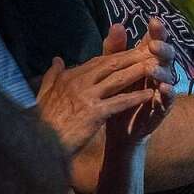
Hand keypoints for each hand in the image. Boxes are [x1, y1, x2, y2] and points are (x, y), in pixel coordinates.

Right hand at [37, 19, 174, 152]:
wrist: (36, 145)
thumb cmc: (42, 121)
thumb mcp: (46, 92)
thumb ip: (53, 74)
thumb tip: (57, 59)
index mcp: (70, 76)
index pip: (100, 60)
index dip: (120, 54)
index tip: (136, 49)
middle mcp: (79, 82)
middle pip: (112, 64)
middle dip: (133, 56)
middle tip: (153, 49)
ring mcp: (86, 97)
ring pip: (117, 80)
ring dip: (138, 72)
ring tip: (156, 66)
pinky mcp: (92, 114)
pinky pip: (118, 103)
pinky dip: (134, 97)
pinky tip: (149, 94)